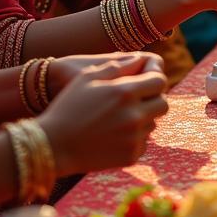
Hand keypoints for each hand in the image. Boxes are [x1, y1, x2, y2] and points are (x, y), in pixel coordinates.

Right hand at [39, 53, 168, 176]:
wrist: (53, 146)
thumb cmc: (68, 107)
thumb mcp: (88, 77)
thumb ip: (118, 66)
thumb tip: (141, 60)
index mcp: (125, 93)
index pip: (159, 81)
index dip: (154, 78)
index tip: (146, 80)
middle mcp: (134, 115)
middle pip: (163, 103)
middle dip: (153, 99)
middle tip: (137, 99)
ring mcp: (134, 138)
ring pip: (153, 123)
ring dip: (143, 118)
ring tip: (119, 117)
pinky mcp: (131, 156)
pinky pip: (144, 141)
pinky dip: (134, 137)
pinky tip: (114, 134)